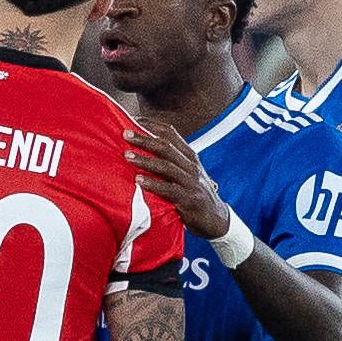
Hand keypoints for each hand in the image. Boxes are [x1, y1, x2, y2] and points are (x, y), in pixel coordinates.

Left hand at [128, 118, 235, 240]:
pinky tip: (138, 181)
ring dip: (145, 159)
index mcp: (190, 157)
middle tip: (125, 134)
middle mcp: (191, 166)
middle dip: (144, 139)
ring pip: (166, 166)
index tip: (133, 120)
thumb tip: (144, 151)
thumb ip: (170, 162)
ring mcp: (191, 183)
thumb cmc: (195, 195)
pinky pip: (168, 189)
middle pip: (166, 147)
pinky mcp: (189, 200)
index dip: (152, 125)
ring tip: (127, 155)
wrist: (216, 220)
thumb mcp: (187, 175)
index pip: (171, 134)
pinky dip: (152, 184)